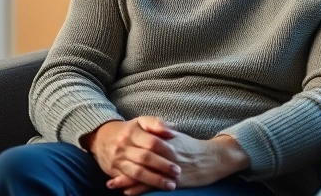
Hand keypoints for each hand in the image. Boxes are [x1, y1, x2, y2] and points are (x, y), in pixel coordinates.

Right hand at [83, 117, 181, 193]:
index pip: (152, 142)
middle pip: (145, 158)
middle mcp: (123, 147)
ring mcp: (117, 161)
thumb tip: (173, 132)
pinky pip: (127, 181)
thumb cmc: (128, 130)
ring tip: (170, 185)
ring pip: (137, 173)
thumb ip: (158, 124)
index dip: (166, 150)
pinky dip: (138, 187)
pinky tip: (150, 191)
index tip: (177, 157)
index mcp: (132, 133)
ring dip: (154, 180)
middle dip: (163, 167)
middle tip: (177, 173)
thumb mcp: (141, 121)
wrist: (101, 137)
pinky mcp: (113, 172)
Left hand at [106, 129, 250, 194]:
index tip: (111, 150)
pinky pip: (154, 185)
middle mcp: (166, 153)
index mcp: (166, 140)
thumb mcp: (177, 137)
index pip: (141, 143)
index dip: (126, 148)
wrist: (214, 158)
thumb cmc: (194, 148)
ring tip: (112, 184)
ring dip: (126, 179)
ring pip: (144, 173)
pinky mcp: (174, 180)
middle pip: (138, 158)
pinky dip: (140, 189)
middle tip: (106, 168)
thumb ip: (162, 133)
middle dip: (121, 164)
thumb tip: (147, 132)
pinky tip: (129, 193)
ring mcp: (169, 168)